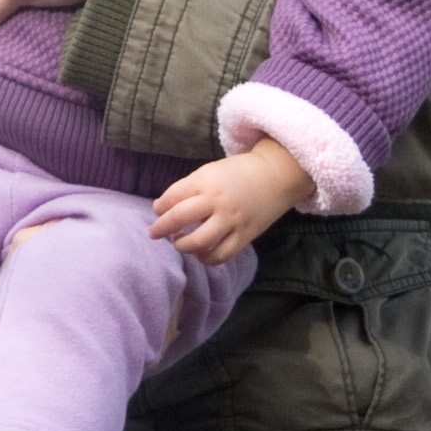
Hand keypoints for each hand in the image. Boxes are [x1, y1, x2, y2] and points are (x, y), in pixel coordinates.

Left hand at [152, 140, 308, 262]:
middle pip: (179, 219)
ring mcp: (232, 221)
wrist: (276, 176)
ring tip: (179, 243)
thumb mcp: (209, 172)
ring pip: (199, 242)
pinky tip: (200, 253)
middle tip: (155, 233)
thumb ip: (187, 188)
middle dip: (161, 228)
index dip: (159, 207)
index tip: (158, 211)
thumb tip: (161, 209)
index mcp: (206, 182)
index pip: (172, 198)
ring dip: (182, 246)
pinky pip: (221, 255)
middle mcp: (218, 202)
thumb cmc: (237, 173)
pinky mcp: (245, 236)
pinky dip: (206, 258)